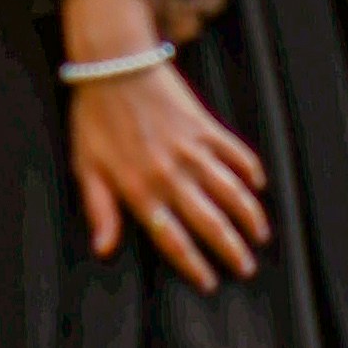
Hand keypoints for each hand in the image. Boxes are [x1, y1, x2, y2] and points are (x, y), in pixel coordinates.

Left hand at [57, 0, 266, 289]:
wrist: (115, 64)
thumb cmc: (95, 117)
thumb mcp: (87, 167)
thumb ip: (100, 210)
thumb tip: (103, 249)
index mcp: (141, 190)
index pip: (174, 239)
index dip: (194, 265)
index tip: (209, 283)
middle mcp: (172, 175)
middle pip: (211, 222)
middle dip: (232, 250)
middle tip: (245, 268)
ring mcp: (192, 150)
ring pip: (232, 193)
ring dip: (250, 217)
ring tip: (260, 236)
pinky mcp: (205, 126)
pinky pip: (236, 153)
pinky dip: (250, 170)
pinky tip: (258, 185)